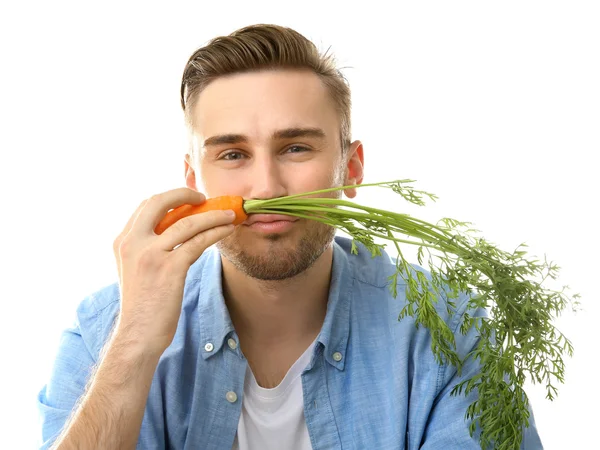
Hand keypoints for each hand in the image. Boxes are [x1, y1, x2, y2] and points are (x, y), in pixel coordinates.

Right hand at [112, 188, 235, 353]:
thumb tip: (174, 231)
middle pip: (160, 201)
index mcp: (123, 241)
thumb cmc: (142, 305)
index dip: (169, 197)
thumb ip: (148, 247)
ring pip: (188, 222)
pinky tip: (228, 230)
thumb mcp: (135, 269)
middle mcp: (133, 242)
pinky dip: (217, 232)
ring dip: (213, 214)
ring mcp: (151, 254)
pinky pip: (199, 241)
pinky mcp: (170, 268)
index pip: (146, 205)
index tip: (188, 200)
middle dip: (185, 193)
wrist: (138, 334)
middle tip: (205, 198)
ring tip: (230, 214)